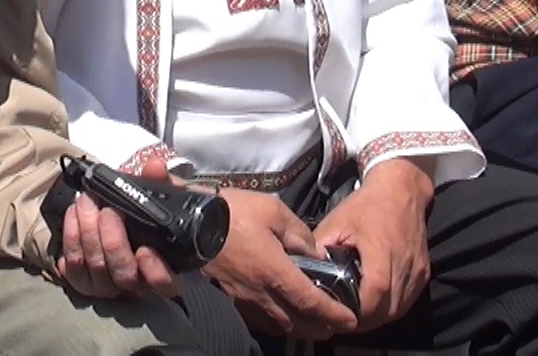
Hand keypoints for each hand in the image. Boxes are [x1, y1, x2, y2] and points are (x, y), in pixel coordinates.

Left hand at [56, 157, 180, 299]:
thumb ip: (162, 181)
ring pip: (97, 270)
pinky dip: (71, 239)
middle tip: (107, 211)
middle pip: (125, 275)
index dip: (157, 273)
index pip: (167, 285)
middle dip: (113, 242)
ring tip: (85, 202)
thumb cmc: (147, 210)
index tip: (145, 250)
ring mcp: (110, 285)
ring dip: (88, 234)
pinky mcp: (85, 281)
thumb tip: (154, 166)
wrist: (119, 216)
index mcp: (167, 265)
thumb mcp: (162, 194)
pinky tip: (73, 214)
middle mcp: (139, 282)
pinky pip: (74, 268)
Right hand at [203, 188, 359, 339]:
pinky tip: (281, 314)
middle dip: (320, 327)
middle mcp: (261, 294)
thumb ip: (299, 233)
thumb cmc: (231, 213)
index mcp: (275, 272)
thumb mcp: (273, 210)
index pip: (311, 302)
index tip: (349, 320)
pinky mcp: (229, 299)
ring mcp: (243, 300)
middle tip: (334, 325)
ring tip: (312, 322)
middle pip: (297, 323)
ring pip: (278, 325)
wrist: (188, 222)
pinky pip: (259, 319)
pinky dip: (277, 322)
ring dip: (299, 327)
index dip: (333, 314)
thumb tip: (314, 253)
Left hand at [312, 159, 432, 330]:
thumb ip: (320, 249)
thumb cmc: (365, 206)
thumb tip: (304, 274)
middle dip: (365, 321)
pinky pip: (408, 301)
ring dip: (378, 318)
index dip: (356, 311)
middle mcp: (404, 264)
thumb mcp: (335, 223)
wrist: (401, 190)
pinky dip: (392, 309)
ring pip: (399, 310)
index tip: (338, 314)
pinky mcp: (424, 273)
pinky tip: (375, 305)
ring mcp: (417, 270)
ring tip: (357, 315)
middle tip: (343, 319)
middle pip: (388, 310)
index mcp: (381, 250)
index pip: (374, 294)